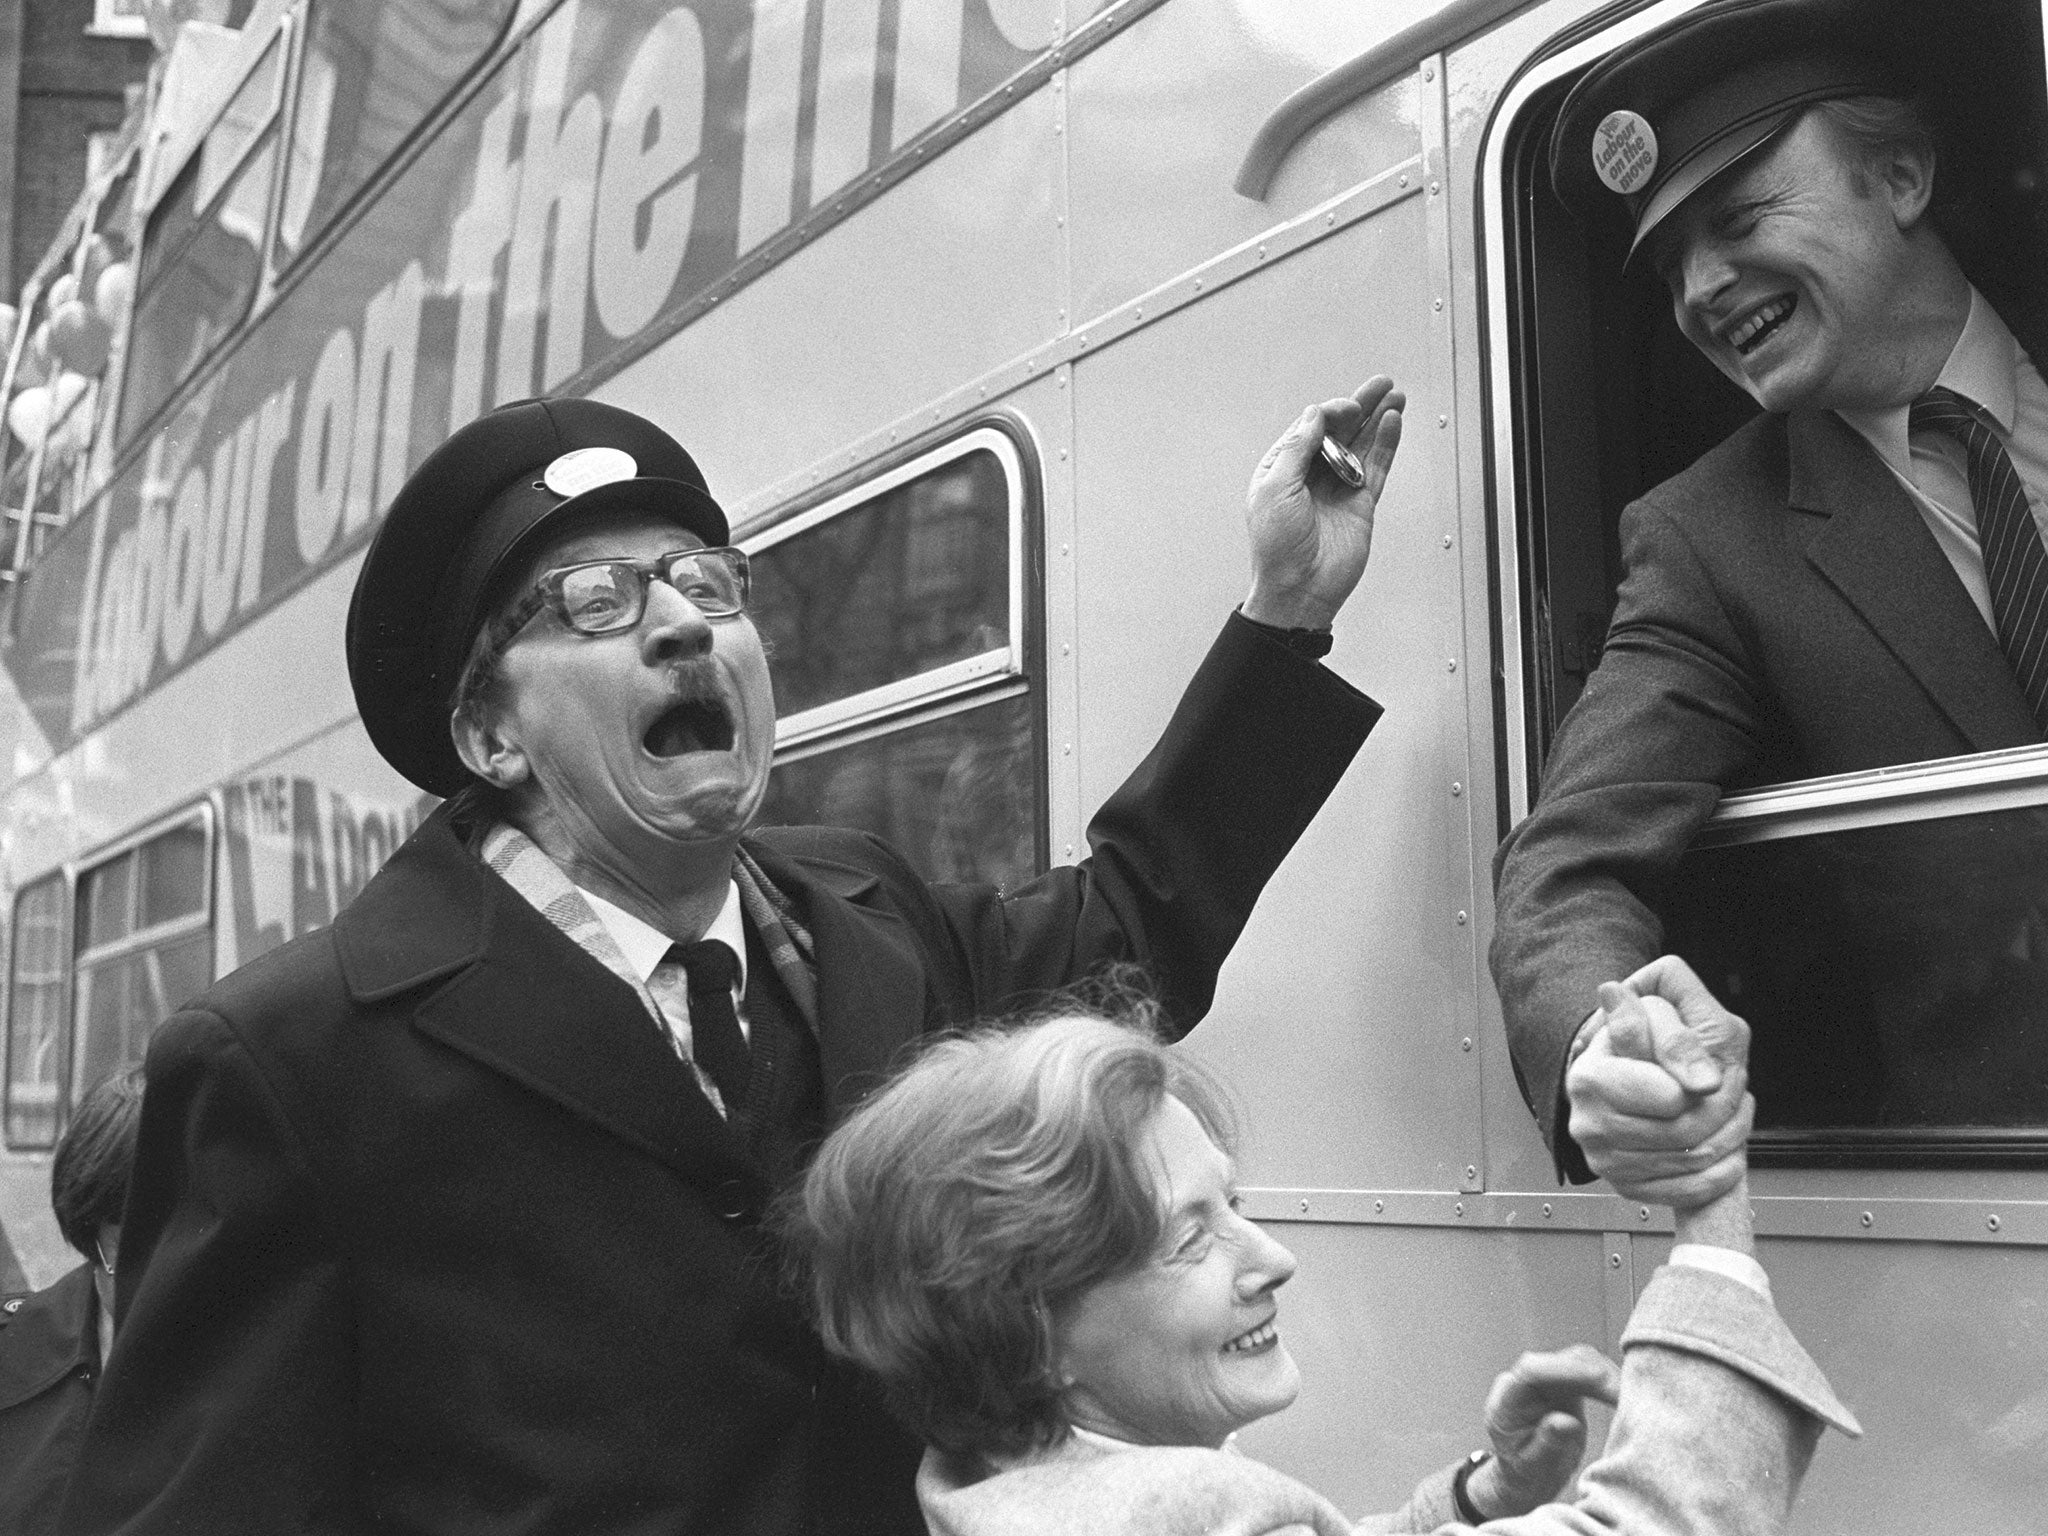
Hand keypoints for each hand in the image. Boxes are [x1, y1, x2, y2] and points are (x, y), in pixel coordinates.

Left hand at [1241, 376, 1403, 629]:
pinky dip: (1386, 445)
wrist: (1298, 589)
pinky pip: (1376, 468)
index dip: (1330, 412)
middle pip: (1340, 431)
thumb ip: (1296, 449)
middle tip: (1380, 385)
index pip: (1310, 428)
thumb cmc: (1276, 549)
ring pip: (1362, 445)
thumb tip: (1313, 416)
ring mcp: (1337, 489)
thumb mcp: (1274, 490)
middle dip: (1360, 406)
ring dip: (1378, 419)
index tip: (1346, 407)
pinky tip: (1393, 424)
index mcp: (1282, 469)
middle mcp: (1310, 476)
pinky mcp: (1360, 504)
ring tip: (1394, 396)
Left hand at [1465, 1345, 1621, 1517]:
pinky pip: (1590, 1373)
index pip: (1532, 1370)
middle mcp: (1526, 1382)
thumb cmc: (1523, 1474)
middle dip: (1597, 1374)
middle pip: (1562, 1360)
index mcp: (1508, 1398)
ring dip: (1608, 1376)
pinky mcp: (1567, 1385)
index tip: (1600, 1382)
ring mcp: (1548, 1380)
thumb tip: (1566, 1421)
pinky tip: (1628, 1398)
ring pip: (1581, 1361)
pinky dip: (1609, 1382)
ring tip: (1634, 1400)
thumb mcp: (1531, 1467)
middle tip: (1629, 1398)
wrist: (1526, 1477)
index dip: (1567, 1370)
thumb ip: (1546, 1443)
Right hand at [1565, 956, 1752, 1208]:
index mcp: (1590, 1079)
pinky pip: (1690, 1191)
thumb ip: (1674, 1035)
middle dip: (1726, 1111)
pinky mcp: (1627, 1186)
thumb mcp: (1658, 1015)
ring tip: (1735, 1111)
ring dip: (1731, 1138)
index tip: (1718, 1072)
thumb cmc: (1643, 1039)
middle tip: (1737, 1088)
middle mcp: (1589, 1124)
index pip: (1670, 1096)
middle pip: (1685, 1132)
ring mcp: (1605, 1161)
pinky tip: (1728, 1147)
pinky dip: (1722, 1172)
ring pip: (1693, 1161)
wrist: (1627, 1072)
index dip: (1705, 1081)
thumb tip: (1691, 1067)